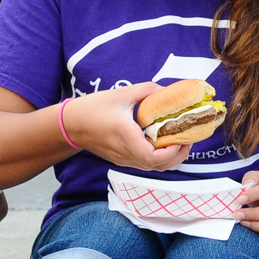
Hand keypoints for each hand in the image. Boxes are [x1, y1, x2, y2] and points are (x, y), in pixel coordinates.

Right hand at [57, 82, 191, 172]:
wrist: (70, 125)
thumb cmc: (92, 108)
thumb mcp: (122, 94)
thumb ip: (147, 91)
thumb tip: (169, 90)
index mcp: (125, 136)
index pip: (152, 157)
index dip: (171, 152)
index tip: (181, 137)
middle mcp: (125, 152)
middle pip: (157, 166)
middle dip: (177, 156)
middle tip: (188, 139)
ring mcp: (122, 159)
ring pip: (152, 168)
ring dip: (169, 158)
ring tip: (180, 141)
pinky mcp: (121, 160)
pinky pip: (144, 164)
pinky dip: (159, 157)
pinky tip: (164, 143)